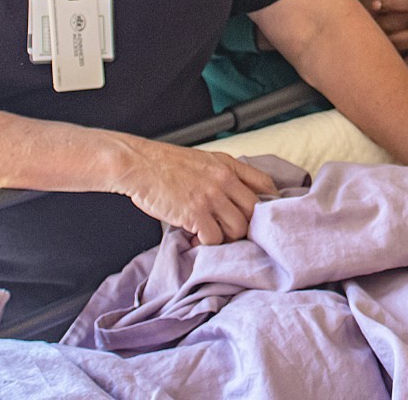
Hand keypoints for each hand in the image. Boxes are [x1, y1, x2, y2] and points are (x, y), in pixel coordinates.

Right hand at [112, 139, 278, 244]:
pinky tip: (196, 241)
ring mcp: (211, 197)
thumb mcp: (201, 161)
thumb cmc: (163, 164)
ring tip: (212, 238)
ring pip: (238, 228)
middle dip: (248, 226)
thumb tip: (233, 198)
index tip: (265, 215)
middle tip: (233, 233)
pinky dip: (207, 246)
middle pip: (255, 211)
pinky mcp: (196, 213)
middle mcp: (224, 179)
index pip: (264, 184)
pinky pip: (214, 239)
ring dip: (227, 238)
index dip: (269, 202)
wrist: (138, 164)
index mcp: (227, 164)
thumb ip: (220, 175)